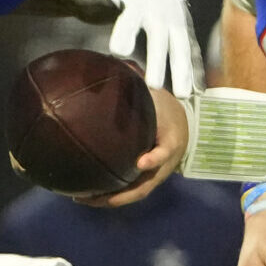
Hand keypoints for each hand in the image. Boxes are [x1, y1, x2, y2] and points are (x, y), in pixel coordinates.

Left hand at [77, 0, 197, 96]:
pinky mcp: (184, 21)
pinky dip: (195, 65)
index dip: (127, 29)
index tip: (118, 53)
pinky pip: (190, 44)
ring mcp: (175, 8)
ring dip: (183, 67)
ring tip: (182, 95)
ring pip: (181, 37)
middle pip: (161, 26)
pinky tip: (197, 88)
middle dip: (159, 57)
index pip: (133, 6)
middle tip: (153, 85)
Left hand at [82, 88, 188, 208]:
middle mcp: (163, 165)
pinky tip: (86, 194)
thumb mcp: (158, 97)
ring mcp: (154, 176)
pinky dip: (109, 195)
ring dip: (109, 199)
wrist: (184, 127)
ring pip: (133, 194)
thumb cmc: (166, 110)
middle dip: (120, 194)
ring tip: (82, 199)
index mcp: (170, 143)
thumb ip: (141, 86)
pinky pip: (128, 191)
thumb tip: (120, 65)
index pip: (164, 152)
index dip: (154, 159)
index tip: (141, 162)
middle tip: (97, 194)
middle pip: (144, 186)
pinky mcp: (145, 180)